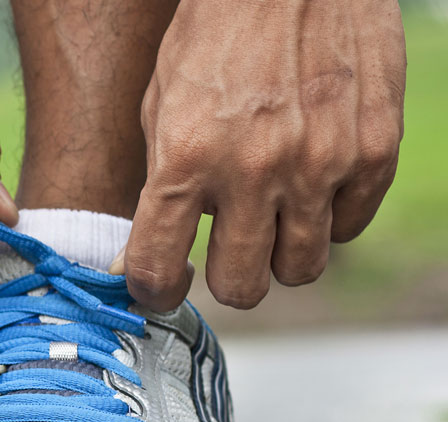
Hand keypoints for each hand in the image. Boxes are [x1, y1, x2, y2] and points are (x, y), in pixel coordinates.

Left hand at [119, 0, 405, 310]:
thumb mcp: (161, 104)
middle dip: (230, 277)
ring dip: (281, 253)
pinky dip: (329, 218)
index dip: (156, 289)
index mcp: (185, 158)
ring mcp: (320, 163)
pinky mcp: (374, 151)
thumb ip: (159, 185)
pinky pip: (348, 228)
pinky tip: (313, 183)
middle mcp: (253, 170)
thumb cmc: (217, 35)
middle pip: (242, 287)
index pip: (159, 268)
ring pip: (300, 269)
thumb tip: (144, 259)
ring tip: (273, 214)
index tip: (163, 285)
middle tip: (228, 252)